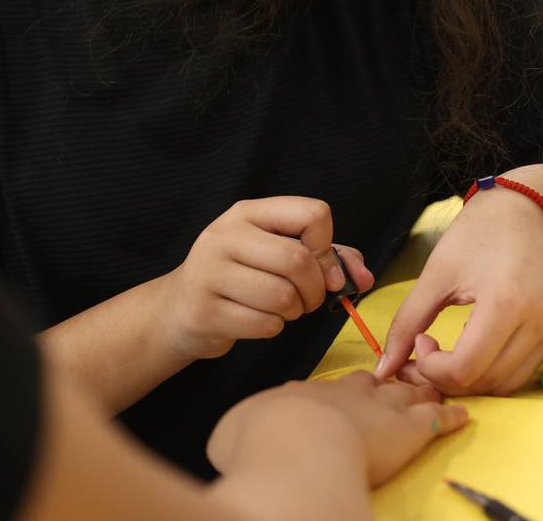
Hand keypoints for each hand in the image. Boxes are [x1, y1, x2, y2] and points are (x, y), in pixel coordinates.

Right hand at [157, 197, 374, 361]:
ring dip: (294, 311)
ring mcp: (209, 272)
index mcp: (248, 213)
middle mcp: (224, 235)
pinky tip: (259, 320)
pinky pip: (264, 324)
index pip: (313, 214)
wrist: (178, 309)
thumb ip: (328, 257)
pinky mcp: (204, 310)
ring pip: (283, 296)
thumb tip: (364, 279)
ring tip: (282, 308)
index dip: (327, 247)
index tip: (322, 267)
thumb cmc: (242, 277)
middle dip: (315, 289)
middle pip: (298, 260)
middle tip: (309, 299)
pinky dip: (273, 328)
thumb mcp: (278, 253)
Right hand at [207, 372, 468, 486]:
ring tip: (431, 386)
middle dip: (385, 382)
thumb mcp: (237, 432)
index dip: (345, 392)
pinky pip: (435, 420)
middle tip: (396, 379)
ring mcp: (380, 410)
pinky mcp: (407, 431)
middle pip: (373, 383)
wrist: (296, 450)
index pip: (332, 388)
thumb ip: (245, 430)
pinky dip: (449, 416)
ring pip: (407, 394)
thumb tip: (240, 437)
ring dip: (419, 391)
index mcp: (308, 393)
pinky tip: (461, 413)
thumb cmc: (261, 442)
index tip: (350, 393)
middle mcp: (347, 395)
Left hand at [375, 188, 542, 394]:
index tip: (420, 342)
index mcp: (505, 302)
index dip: (431, 369)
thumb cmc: (480, 233)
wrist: (527, 210)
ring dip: (469, 382)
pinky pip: (521, 373)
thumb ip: (408, 322)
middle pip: (484, 382)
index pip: (465, 368)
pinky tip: (472, 348)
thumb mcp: (437, 273)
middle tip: (421, 357)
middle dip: (445, 379)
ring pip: (504, 385)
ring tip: (446, 356)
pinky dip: (492, 373)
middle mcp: (537, 322)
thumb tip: (385, 367)